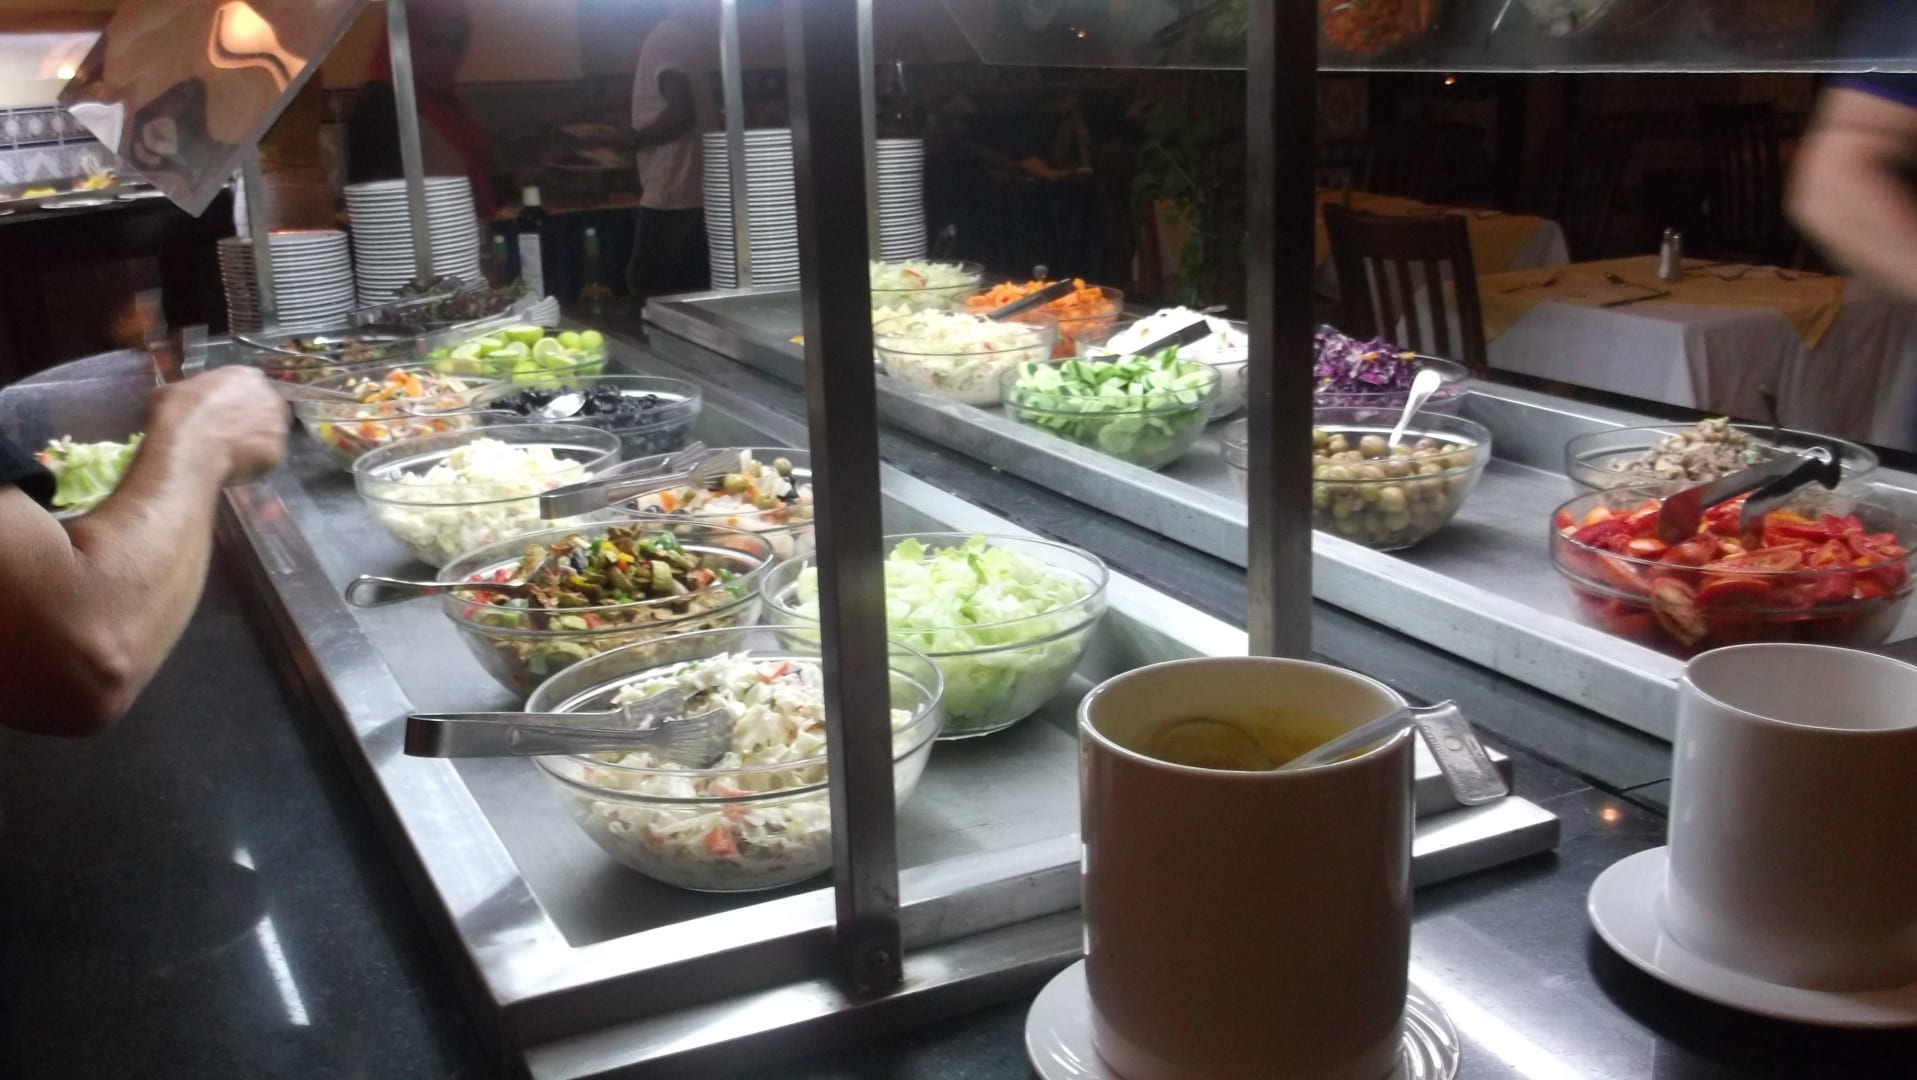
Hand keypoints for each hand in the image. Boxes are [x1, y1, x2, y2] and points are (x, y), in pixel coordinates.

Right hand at [147, 367, 288, 484]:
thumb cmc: (175, 415)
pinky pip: (266, 458)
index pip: (247, 385)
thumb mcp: (172, 391)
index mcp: (245, 376)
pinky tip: (234, 466)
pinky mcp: (278, 452)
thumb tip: (187, 401)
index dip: (236, 400)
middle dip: (250, 420)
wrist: (189, 448)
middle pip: (264, 408)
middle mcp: (268, 396)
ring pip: (269, 434)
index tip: (224, 412)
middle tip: (230, 434)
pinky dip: (254, 463)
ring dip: (255, 441)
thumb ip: (192, 393)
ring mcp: (277, 425)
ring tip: (231, 453)